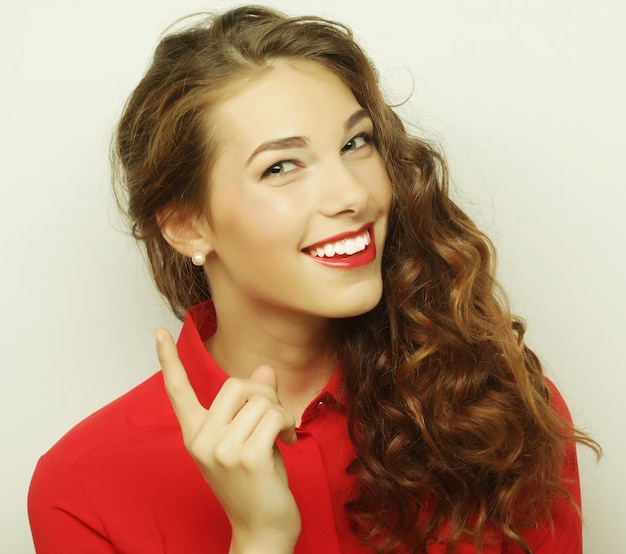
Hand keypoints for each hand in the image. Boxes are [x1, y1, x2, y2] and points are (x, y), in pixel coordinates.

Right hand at [156, 329, 300, 553]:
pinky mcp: (245, 458)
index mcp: (195, 434)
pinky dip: (289, 423)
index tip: (157, 333)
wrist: (262, 530)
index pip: (177, 391)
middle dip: (264, 393)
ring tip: (283, 434)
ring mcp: (221, 450)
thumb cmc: (256, 483)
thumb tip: (264, 369)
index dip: (168, 360)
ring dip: (282, 411)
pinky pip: (274, 416)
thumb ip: (252, 404)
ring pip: (260, 399)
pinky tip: (289, 442)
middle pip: (235, 384)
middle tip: (276, 415)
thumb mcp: (249, 438)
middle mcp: (201, 440)